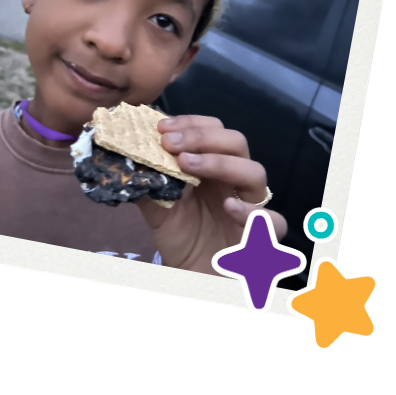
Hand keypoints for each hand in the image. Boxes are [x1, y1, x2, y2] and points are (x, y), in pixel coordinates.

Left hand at [136, 114, 286, 273]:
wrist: (191, 272)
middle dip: (202, 138)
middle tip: (170, 144)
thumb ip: (147, 183)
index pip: (212, 130)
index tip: (161, 128)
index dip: (191, 124)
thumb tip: (124, 158)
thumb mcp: (156, 207)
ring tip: (187, 165)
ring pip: (255, 172)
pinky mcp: (260, 235)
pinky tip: (228, 205)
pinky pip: (270, 219)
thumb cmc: (181, 235)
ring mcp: (250, 204)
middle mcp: (233, 180)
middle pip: (236, 142)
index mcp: (212, 167)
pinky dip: (250, 210)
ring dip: (220, 163)